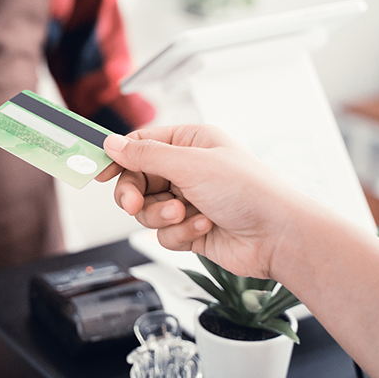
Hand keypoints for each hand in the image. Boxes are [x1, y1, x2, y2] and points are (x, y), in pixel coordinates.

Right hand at [96, 125, 312, 278]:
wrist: (278, 237)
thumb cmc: (248, 191)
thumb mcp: (190, 165)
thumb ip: (145, 156)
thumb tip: (111, 144)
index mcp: (190, 143)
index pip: (141, 144)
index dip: (118, 158)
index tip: (100, 173)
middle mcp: (188, 169)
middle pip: (137, 180)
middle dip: (136, 194)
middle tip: (133, 203)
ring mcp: (189, 200)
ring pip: (146, 210)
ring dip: (162, 215)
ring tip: (186, 214)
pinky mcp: (191, 229)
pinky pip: (163, 232)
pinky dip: (179, 233)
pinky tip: (204, 228)